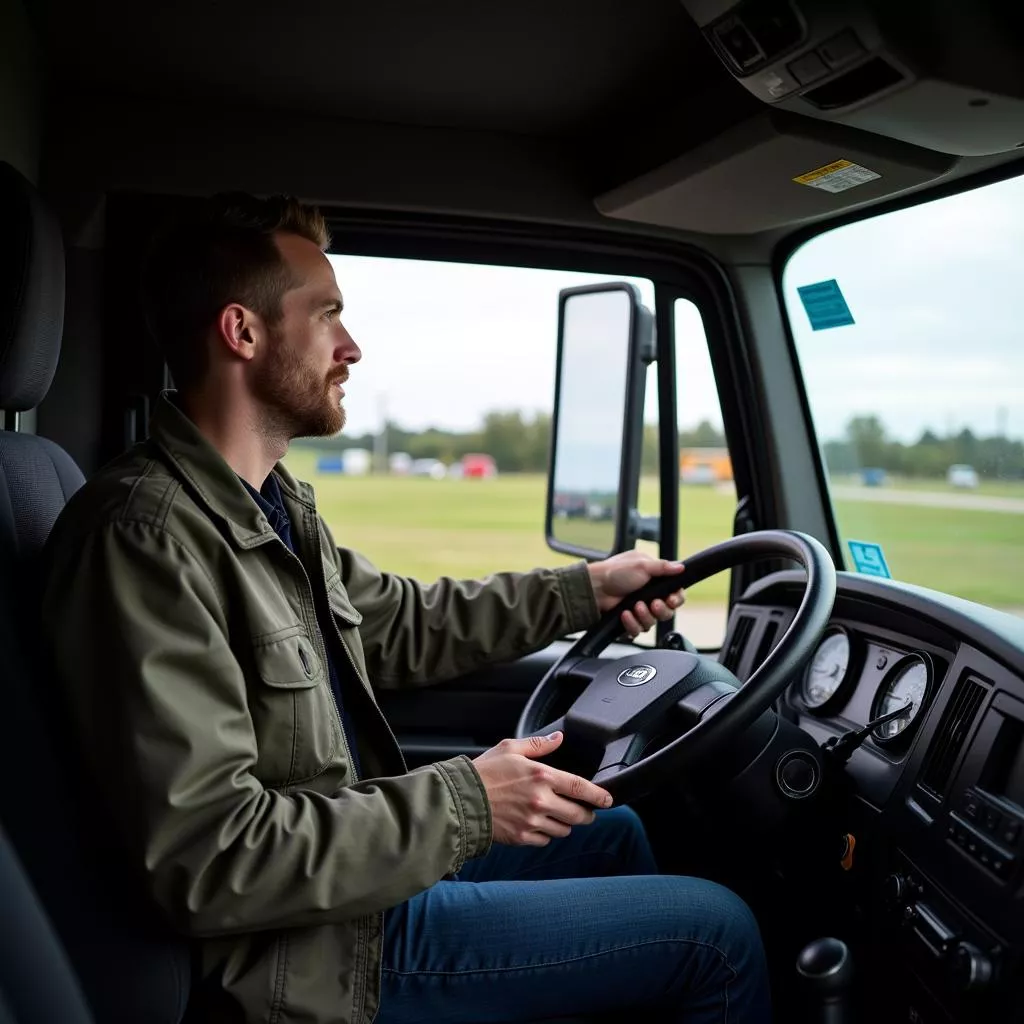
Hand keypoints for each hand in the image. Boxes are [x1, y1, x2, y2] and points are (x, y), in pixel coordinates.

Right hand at [472, 733, 612, 846]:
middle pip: (578, 814)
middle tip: (585, 811)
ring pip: (564, 829)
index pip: (579, 787)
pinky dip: (546, 834)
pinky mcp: (522, 838)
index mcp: (541, 776)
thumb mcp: (510, 748)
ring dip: (565, 823)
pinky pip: (545, 840)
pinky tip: (537, 824)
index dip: (598, 795)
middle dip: (586, 814)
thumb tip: (559, 738)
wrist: (460, 800)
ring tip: (557, 815)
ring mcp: (532, 822)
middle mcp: (541, 801)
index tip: (608, 799)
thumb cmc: (484, 772)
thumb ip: (538, 745)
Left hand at [587, 550, 684, 637]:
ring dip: (645, 616)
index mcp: (655, 581)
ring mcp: (639, 610)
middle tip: (653, 604)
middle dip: (662, 610)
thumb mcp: (642, 565)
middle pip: (668, 612)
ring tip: (635, 606)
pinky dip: (632, 624)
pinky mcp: (629, 621)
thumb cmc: (615, 572)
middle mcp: (649, 596)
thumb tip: (681, 567)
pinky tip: (625, 614)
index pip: (676, 594)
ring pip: (653, 622)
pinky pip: (638, 630)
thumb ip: (663, 567)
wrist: (594, 587)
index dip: (677, 599)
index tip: (672, 600)